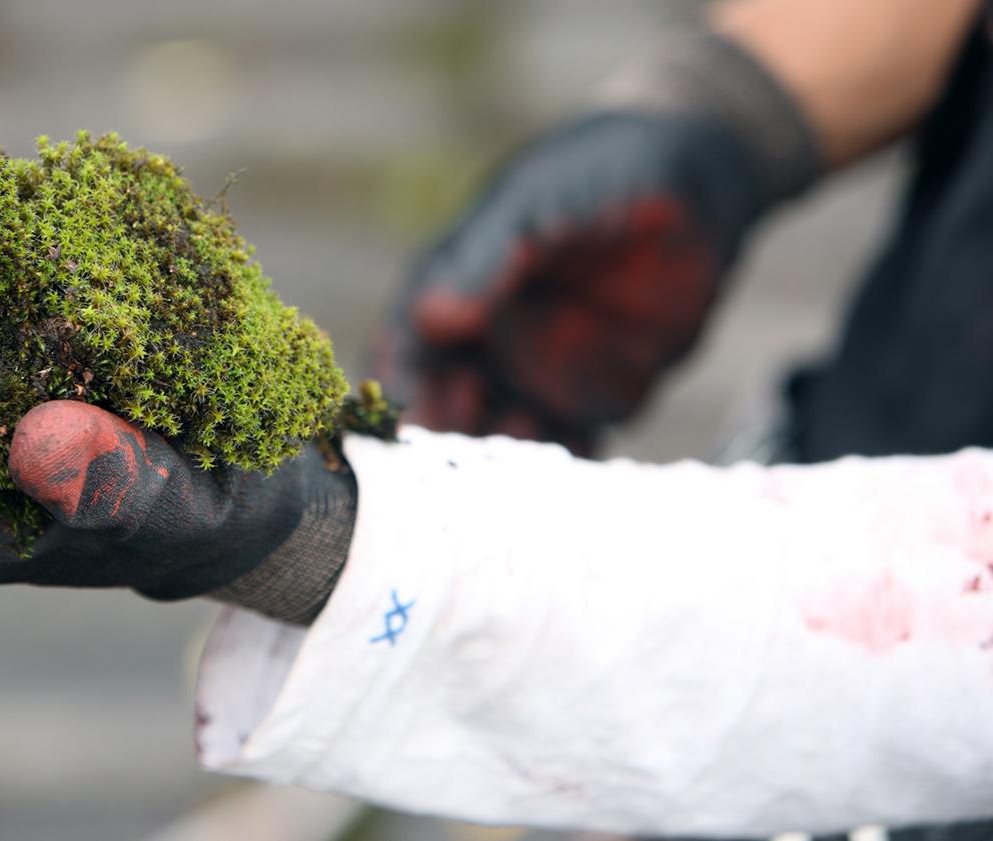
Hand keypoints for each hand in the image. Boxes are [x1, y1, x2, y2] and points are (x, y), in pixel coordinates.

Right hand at [379, 112, 767, 450]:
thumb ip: (489, 260)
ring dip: (497, 466)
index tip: (394, 428)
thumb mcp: (537, 205)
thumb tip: (430, 315)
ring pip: (502, 435)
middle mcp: (487, 339)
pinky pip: (570, 446)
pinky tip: (568, 489)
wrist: (697, 182)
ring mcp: (538, 372)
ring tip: (512, 479)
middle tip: (449, 472)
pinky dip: (562, 473)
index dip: (395, 389)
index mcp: (457, 289)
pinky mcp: (593, 397)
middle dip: (441, 442)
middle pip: (446, 405)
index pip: (408, 347)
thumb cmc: (599, 175)